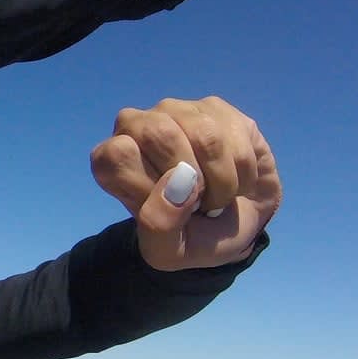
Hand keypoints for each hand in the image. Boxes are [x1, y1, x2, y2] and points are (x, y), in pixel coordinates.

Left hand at [91, 97, 280, 270]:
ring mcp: (177, 111)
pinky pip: (236, 136)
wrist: (238, 224)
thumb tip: (178, 181)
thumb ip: (160, 224)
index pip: (117, 154)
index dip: (147, 185)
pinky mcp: (216, 108)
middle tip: (197, 202)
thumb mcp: (169, 250)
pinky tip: (237, 178)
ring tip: (218, 195)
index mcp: (113, 160)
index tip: (165, 207)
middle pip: (159, 133)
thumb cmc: (193, 235)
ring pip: (205, 136)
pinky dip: (244, 173)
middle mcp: (137, 126)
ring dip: (223, 181)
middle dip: (191, 180)